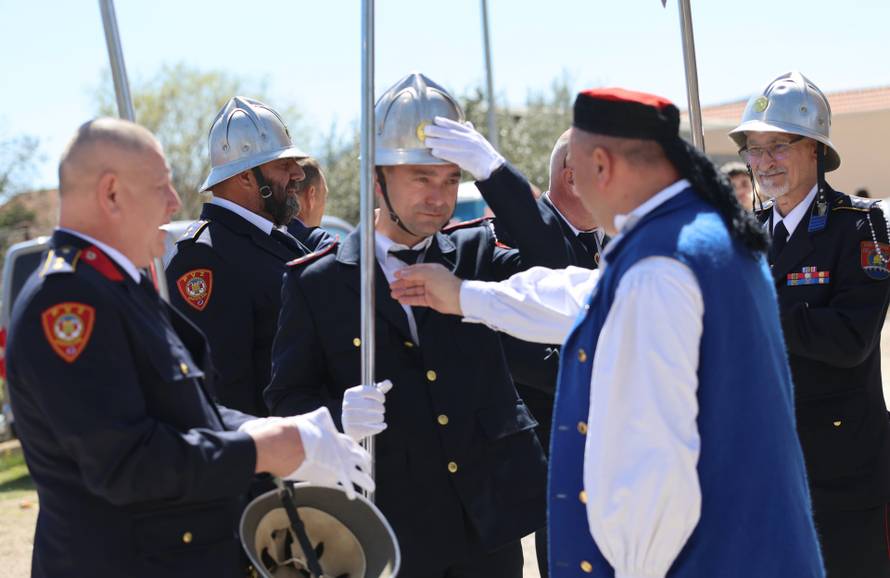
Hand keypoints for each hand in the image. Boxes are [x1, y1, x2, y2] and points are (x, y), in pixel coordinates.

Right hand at [249, 407, 373, 499]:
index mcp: (338, 437)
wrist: (286, 445)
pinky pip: (345, 485)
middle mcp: (342, 451)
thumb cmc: (295, 431)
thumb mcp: (312, 419)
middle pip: (360, 460)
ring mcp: (339, 464)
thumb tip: (323, 413)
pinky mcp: (330, 476)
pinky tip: (351, 496)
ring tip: (371, 487)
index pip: (353, 446)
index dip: (358, 452)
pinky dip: (349, 490)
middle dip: (365, 466)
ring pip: (358, 474)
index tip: (362, 457)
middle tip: (368, 471)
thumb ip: (320, 420)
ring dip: (365, 481)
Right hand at [341, 379, 392, 440]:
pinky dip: (379, 427)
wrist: (348, 425)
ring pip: (374, 417)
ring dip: (380, 418)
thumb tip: (389, 383)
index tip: (382, 399)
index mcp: (350, 393)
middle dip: (381, 408)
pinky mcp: (352, 430)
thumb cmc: (360, 407)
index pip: (370, 391)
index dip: (380, 395)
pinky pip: (372, 428)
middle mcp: (347, 404)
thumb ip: (379, 389)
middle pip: (373, 405)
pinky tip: (381, 426)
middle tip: (381, 410)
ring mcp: (348, 418)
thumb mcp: (368, 396)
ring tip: (380, 418)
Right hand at [391, 263, 463, 315]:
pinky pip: (417, 299)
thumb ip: (414, 273)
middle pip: (412, 281)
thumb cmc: (445, 283)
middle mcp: (429, 279)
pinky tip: (401, 300)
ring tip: (393, 294)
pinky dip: (409, 299)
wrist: (458, 299)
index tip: (394, 275)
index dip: (404, 272)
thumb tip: (402, 273)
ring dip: (403, 292)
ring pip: (413, 290)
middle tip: (391, 286)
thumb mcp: (429, 274)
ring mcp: (429, 290)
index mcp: (430, 270)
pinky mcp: (430, 300)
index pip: (414, 270)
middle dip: (402, 283)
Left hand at [424, 116, 504, 180]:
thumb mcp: (479, 140)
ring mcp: (470, 149)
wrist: (493, 167)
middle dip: (437, 131)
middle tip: (426, 130)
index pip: (457, 126)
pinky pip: (453, 155)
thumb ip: (471, 132)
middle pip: (451, 134)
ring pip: (450, 144)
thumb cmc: (483, 154)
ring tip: (427, 142)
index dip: (446, 122)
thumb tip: (467, 123)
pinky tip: (434, 152)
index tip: (435, 120)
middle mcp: (471, 139)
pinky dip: (443, 153)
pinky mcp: (468, 159)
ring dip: (437, 142)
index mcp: (472, 134)